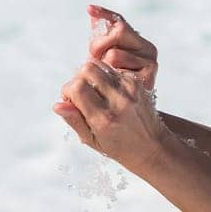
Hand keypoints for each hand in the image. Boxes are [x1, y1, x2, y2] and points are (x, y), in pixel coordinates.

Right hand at [52, 56, 168, 174]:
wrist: (152, 146)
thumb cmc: (119, 147)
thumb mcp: (92, 141)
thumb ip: (75, 121)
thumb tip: (57, 105)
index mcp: (104, 119)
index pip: (77, 88)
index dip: (67, 91)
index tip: (70, 101)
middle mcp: (118, 101)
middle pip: (87, 69)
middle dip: (78, 78)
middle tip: (81, 93)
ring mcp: (130, 89)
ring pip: (99, 65)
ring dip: (91, 75)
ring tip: (93, 91)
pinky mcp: (137, 82)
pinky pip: (112, 68)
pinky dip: (105, 76)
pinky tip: (107, 91)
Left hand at [84, 3, 158, 94]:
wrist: (132, 117)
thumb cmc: (113, 87)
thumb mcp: (105, 60)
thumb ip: (100, 37)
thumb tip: (91, 10)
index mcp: (138, 41)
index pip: (120, 20)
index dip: (104, 14)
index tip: (90, 9)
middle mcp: (148, 49)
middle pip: (118, 30)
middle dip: (99, 45)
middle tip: (95, 61)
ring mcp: (150, 62)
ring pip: (113, 54)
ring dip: (103, 67)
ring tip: (105, 80)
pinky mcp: (148, 78)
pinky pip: (117, 71)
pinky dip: (110, 79)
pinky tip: (112, 86)